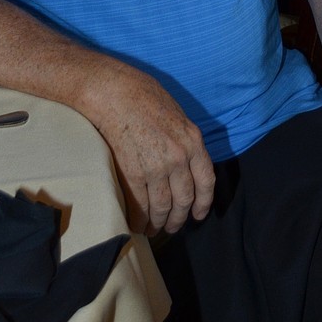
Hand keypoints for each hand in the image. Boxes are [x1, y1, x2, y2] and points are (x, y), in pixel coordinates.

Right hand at [90, 65, 214, 235]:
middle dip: (178, 219)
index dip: (203, 203)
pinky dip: (139, 219)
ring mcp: (156, 167)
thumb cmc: (144, 97)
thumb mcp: (177, 115)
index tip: (198, 214)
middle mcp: (179, 157)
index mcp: (193, 140)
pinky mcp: (133, 174)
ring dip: (158, 223)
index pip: (206, 181)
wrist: (115, 93)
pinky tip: (136, 223)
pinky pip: (140, 206)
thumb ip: (184, 141)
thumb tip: (185, 164)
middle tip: (172, 227)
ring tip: (153, 229)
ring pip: (163, 207)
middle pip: (184, 199)